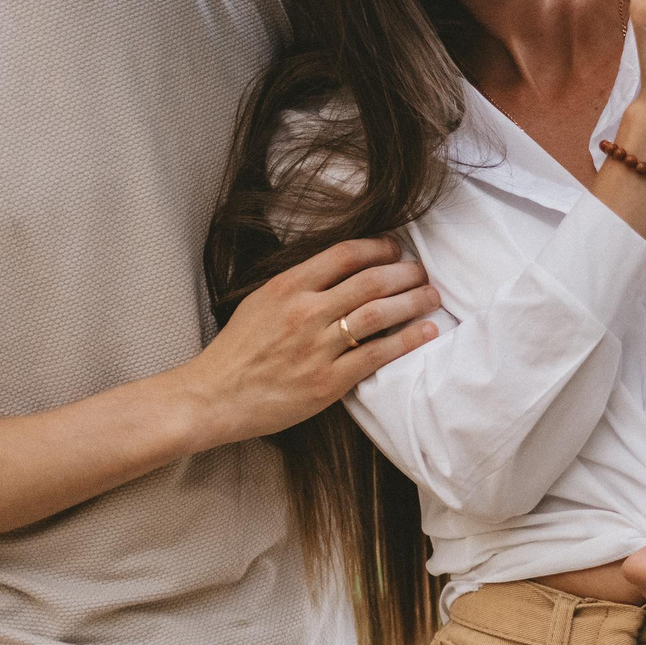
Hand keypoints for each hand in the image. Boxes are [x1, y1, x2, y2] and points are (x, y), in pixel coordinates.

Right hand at [179, 238, 441, 445]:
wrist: (213, 397)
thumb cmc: (237, 350)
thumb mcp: (261, 301)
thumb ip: (300, 284)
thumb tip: (343, 267)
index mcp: (287, 287)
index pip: (345, 254)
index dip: (379, 247)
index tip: (396, 248)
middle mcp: (305, 312)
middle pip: (371, 281)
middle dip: (405, 272)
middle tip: (423, 272)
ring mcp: (317, 347)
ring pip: (379, 314)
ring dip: (413, 301)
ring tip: (432, 296)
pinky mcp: (327, 381)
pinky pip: (377, 355)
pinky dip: (407, 340)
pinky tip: (426, 331)